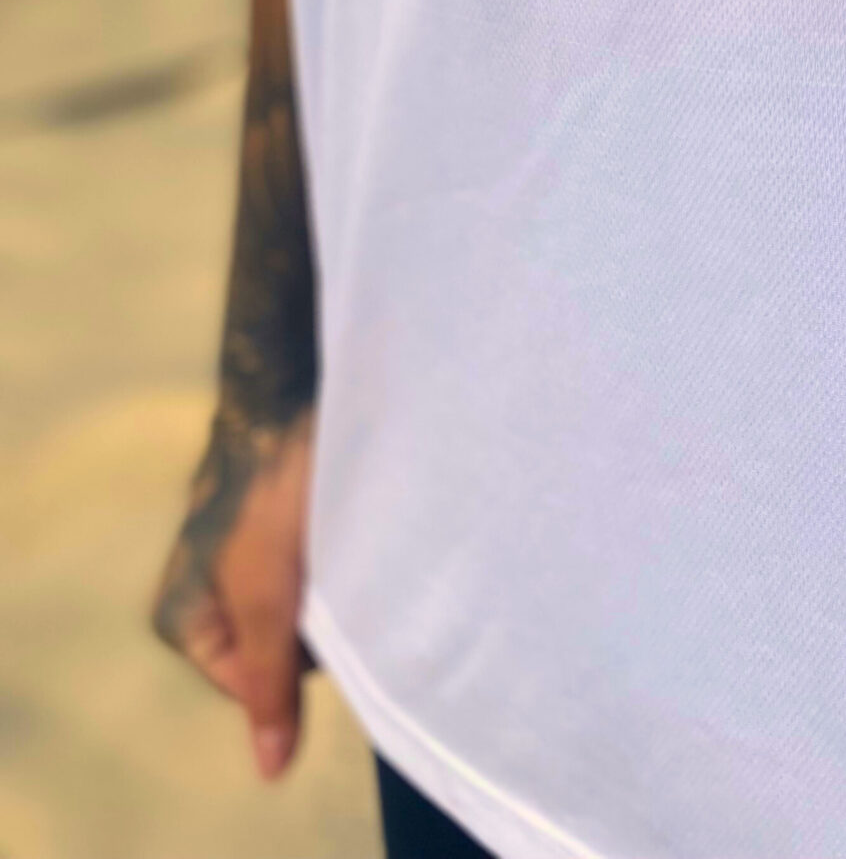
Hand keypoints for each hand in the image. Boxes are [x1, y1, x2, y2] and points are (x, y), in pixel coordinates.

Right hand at [152, 406, 314, 780]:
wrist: (291, 393)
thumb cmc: (272, 494)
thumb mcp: (269, 598)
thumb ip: (269, 683)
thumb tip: (272, 770)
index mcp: (182, 619)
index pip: (257, 687)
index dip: (295, 659)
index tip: (308, 607)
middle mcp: (205, 592)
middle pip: (282, 647)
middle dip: (314, 619)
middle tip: (323, 567)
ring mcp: (241, 557)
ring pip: (305, 607)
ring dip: (331, 584)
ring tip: (335, 540)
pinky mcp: (276, 524)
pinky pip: (316, 567)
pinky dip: (337, 554)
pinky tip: (344, 523)